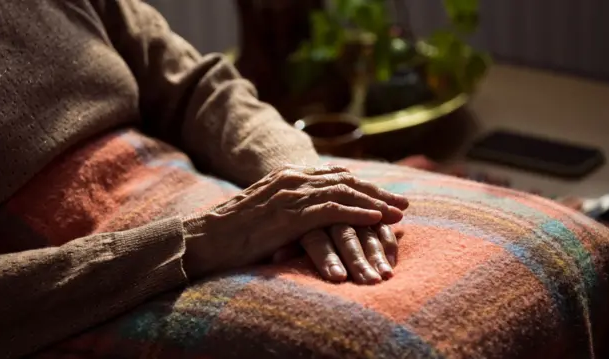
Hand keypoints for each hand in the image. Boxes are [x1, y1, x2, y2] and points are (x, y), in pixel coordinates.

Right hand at [181, 165, 407, 277]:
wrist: (206, 238)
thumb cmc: (234, 231)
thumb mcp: (267, 211)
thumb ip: (290, 206)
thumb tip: (311, 217)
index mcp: (288, 175)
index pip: (335, 176)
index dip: (363, 186)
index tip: (384, 196)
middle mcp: (293, 179)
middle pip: (346, 181)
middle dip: (377, 192)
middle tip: (402, 204)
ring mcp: (292, 195)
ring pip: (345, 193)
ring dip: (375, 203)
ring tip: (398, 214)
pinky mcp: (291, 214)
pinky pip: (333, 210)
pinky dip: (358, 214)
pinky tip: (376, 220)